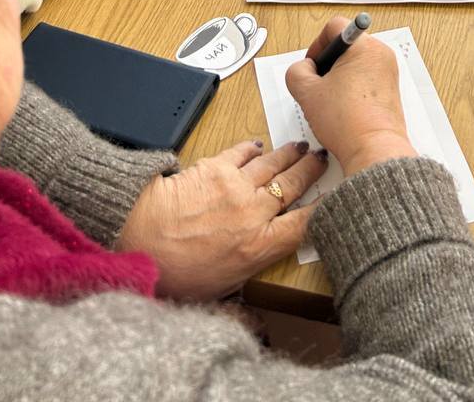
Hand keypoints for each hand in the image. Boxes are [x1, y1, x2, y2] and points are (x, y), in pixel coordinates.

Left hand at [116, 139, 328, 300]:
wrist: (139, 235)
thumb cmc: (173, 272)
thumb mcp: (213, 298)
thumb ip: (240, 308)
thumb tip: (256, 329)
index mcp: (259, 247)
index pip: (303, 224)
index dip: (323, 209)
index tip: (334, 199)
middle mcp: (254, 212)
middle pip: (292, 186)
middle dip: (311, 170)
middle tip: (322, 157)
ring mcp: (237, 185)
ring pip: (272, 165)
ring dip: (288, 154)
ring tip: (298, 146)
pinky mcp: (216, 166)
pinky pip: (241, 152)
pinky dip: (252, 147)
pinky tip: (257, 145)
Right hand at [286, 17, 416, 177]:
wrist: (374, 151)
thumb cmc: (347, 122)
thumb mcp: (307, 93)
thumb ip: (296, 72)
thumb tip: (304, 69)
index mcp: (364, 47)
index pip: (335, 27)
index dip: (317, 44)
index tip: (312, 65)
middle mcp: (381, 54)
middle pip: (346, 46)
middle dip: (327, 65)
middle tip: (318, 87)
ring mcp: (389, 73)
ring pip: (355, 63)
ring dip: (339, 78)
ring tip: (331, 102)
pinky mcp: (391, 90)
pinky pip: (366, 79)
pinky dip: (352, 89)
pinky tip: (343, 109)